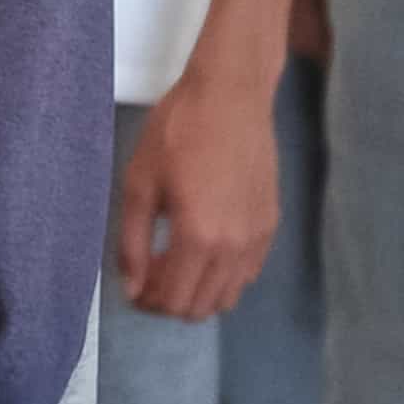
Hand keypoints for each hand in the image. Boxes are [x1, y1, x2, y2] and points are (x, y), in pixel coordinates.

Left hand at [111, 67, 278, 320]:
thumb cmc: (178, 131)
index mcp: (197, 237)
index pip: (172, 300)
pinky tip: (203, 249)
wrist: (231, 95)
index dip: (146, 302)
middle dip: (168, 301)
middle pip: (199, 308)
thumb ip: (133, 243)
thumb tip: (133, 288)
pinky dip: (222, 277)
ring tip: (173, 263)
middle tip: (148, 276)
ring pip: (226, 297)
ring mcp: (257, 239)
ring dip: (196, 293)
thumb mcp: (139, 184)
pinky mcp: (270, 225)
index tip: (133, 286)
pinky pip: (246, 274)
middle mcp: (233, 248)